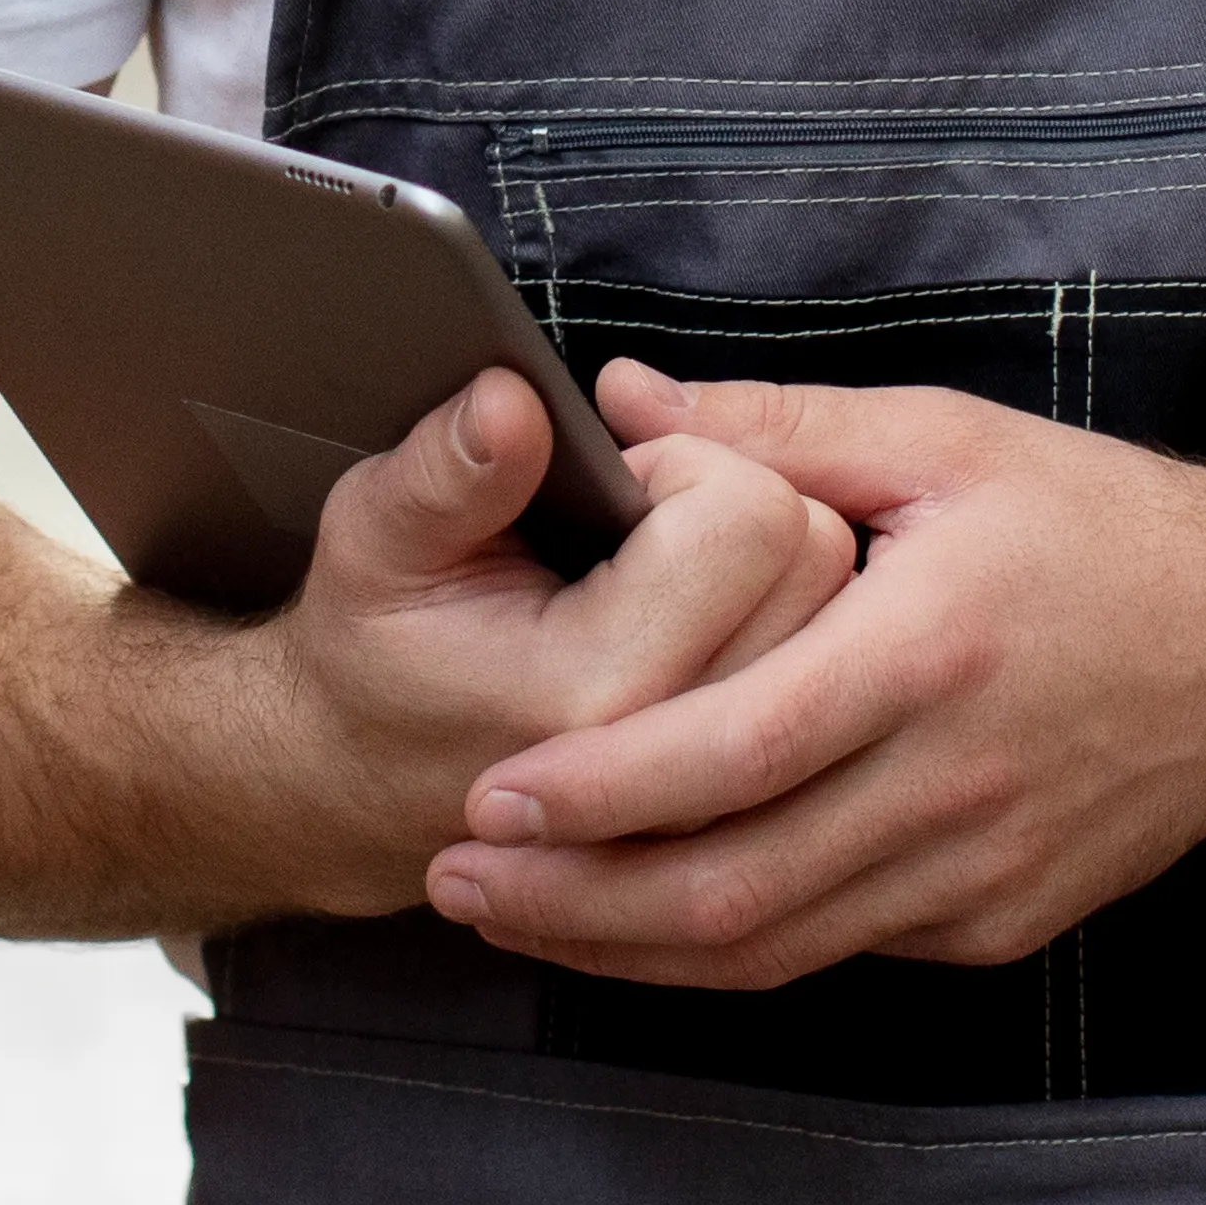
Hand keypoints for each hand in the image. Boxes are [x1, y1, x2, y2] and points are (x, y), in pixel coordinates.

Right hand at [230, 370, 861, 915]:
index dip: (686, 464)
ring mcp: (724, 794)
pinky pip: (826, 671)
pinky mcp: (746, 804)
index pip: (751, 516)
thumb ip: (448, 470)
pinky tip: (704, 624)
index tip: (614, 482)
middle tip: (641, 524)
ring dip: (773, 566)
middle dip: (743, 503)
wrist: (367, 787)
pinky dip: (789, 626)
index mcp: (600, 691)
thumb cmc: (377, 649)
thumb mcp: (375, 537)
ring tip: (667, 573)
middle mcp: (686, 764)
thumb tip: (511, 400)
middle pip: (817, 555)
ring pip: (837, 612)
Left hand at [422, 372, 1205, 987]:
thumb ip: (776, 430)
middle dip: (573, 901)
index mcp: (929, 655)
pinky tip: (637, 920)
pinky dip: (725, 950)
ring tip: (512, 914)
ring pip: (772, 952)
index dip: (599, 794)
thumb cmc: (1105, 531)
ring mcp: (977, 875)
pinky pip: (834, 952)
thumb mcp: (949, 443)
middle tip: (454, 881)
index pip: (732, 755)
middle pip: (731, 891)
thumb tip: (620, 402)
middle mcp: (951, 787)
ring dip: (626, 949)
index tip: (488, 796)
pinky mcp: (994, 926)